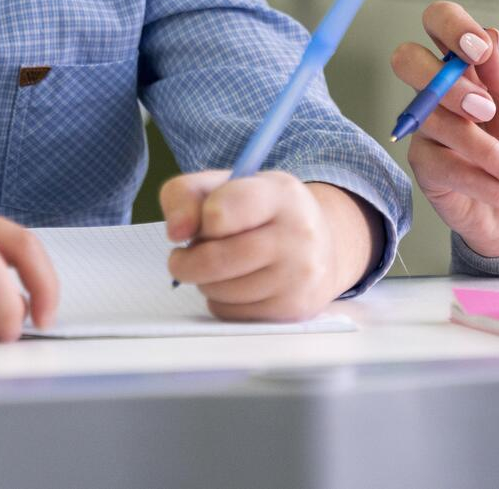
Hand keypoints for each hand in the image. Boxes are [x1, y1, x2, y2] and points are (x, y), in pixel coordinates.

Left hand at [161, 170, 361, 321]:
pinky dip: (221, 302)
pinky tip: (236, 285)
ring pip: (219, 290)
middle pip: (214, 259)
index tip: (202, 222)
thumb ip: (185, 195)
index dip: (200, 220)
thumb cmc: (261, 213)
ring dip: (205, 282)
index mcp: (280, 194)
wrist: (322, 247)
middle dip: (186, 262)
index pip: (221, 212)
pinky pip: (230, 313)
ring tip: (219, 266)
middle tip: (182, 257)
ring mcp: (299, 275)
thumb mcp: (226, 186)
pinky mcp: (293, 308)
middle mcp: (298, 233)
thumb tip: (177, 231)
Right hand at [390, 1, 498, 259]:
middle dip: (447, 83)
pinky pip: (442, 166)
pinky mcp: (426, 169)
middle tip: (486, 109)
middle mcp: (442, 93)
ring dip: (485, 150)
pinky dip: (483, 182)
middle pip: (407, 59)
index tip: (478, 49)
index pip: (440, 22)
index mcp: (471, 67)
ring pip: (433, 121)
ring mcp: (429, 130)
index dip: (451, 26)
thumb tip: (491, 39)